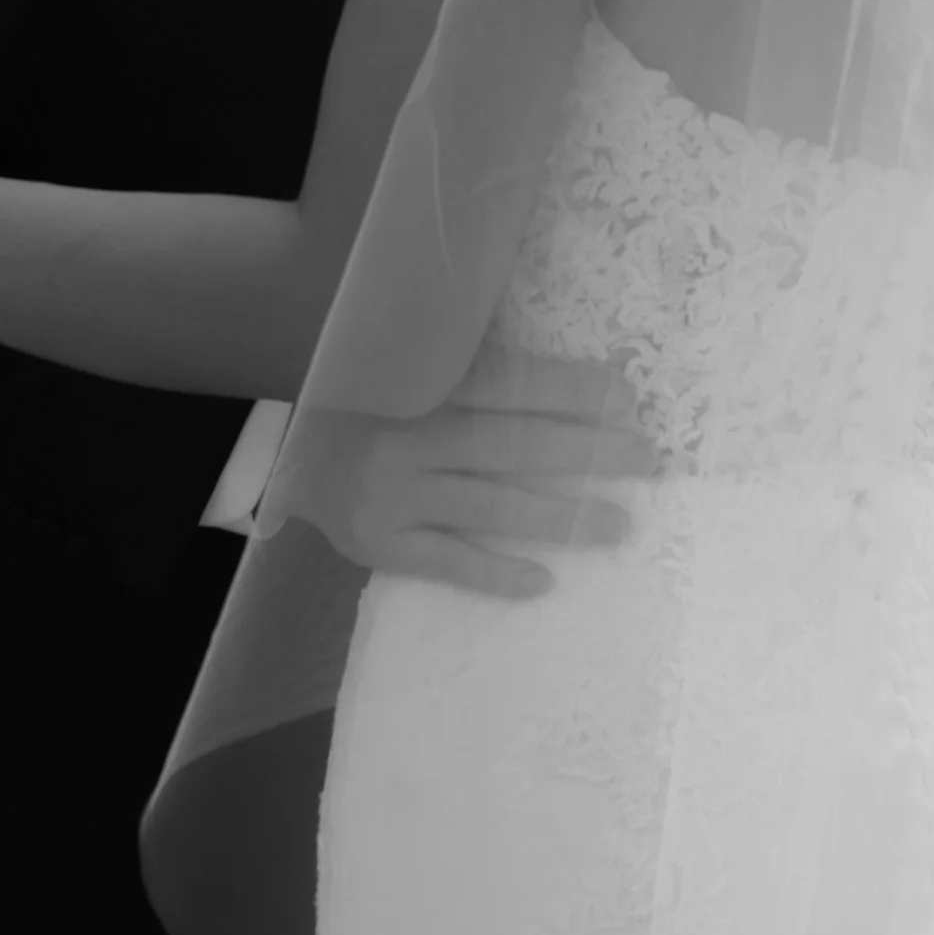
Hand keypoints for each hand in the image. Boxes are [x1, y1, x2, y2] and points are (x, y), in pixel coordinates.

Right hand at [281, 340, 655, 598]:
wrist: (287, 452)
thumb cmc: (370, 400)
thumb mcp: (407, 364)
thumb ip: (472, 359)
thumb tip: (568, 352)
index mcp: (418, 383)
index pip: (508, 385)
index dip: (570, 390)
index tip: (626, 398)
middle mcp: (407, 438)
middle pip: (511, 446)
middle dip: (584, 453)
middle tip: (646, 459)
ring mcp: (393, 495)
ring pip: (490, 508)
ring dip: (561, 518)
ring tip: (618, 525)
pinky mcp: (379, 543)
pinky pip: (447, 562)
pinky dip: (496, 573)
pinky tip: (544, 581)